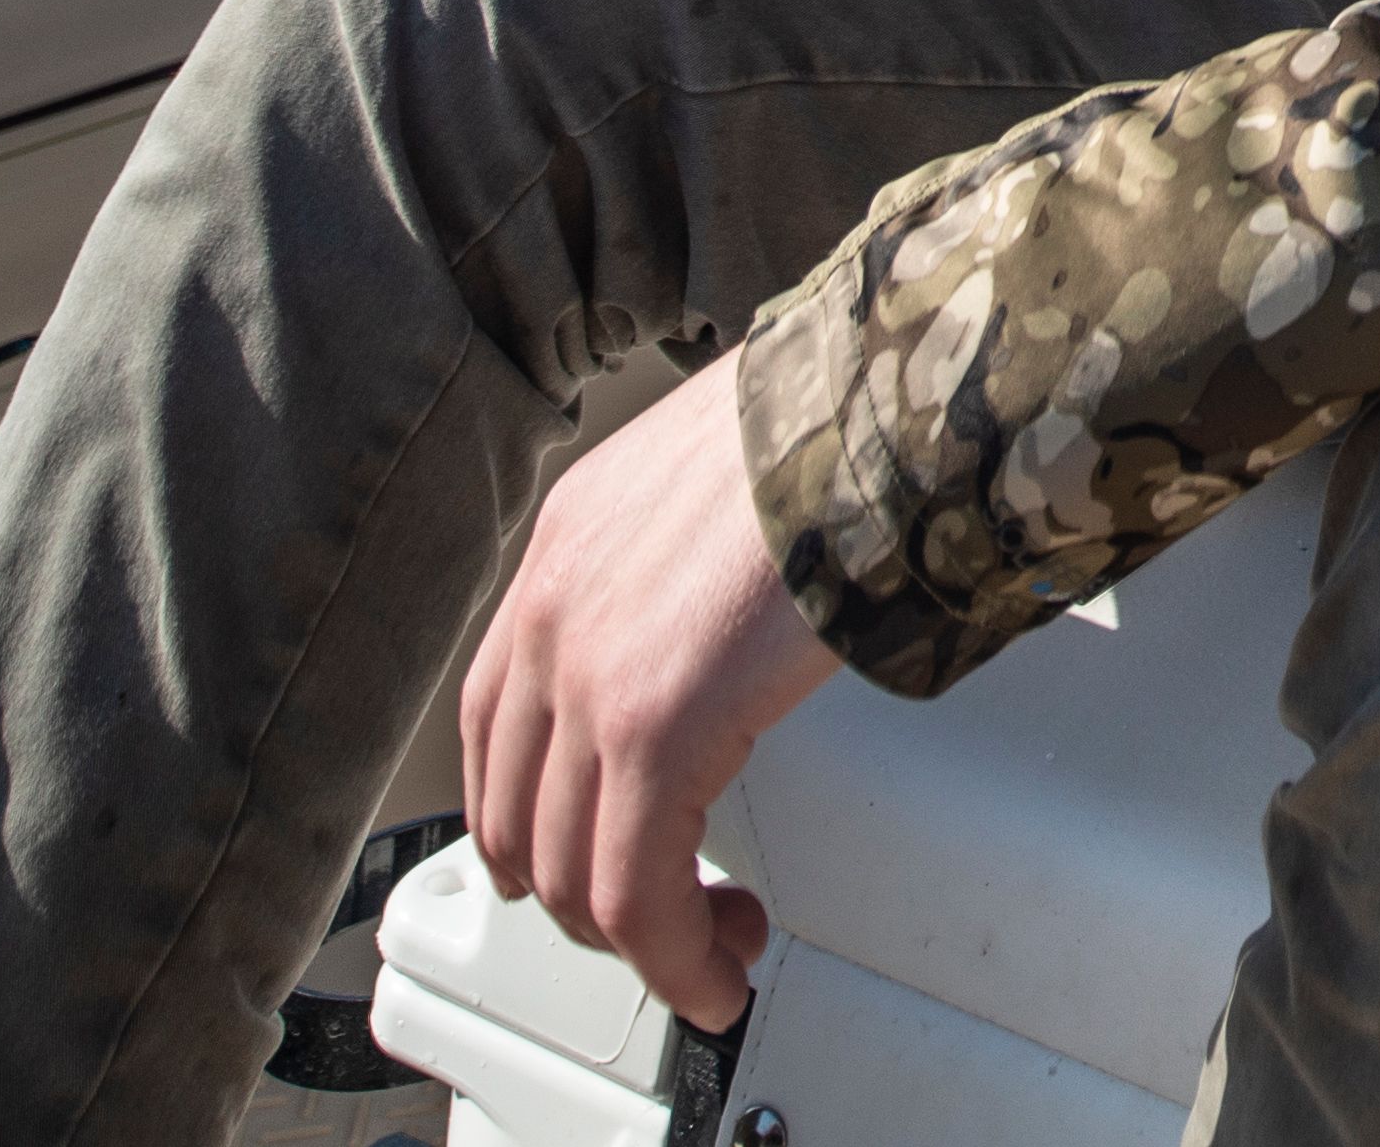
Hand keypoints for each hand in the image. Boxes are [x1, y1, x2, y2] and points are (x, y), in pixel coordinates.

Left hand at [456, 359, 837, 1033]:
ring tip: (712, 949)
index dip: (542, 822)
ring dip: (642, 940)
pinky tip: (713, 972)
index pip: (496, 731)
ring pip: (570, 870)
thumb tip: (733, 624)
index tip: (602, 859)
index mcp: (564, 549)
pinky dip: (672, 958)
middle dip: (591, 897)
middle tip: (671, 919)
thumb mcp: (717, 482)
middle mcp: (551, 615)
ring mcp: (590, 675)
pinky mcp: (653, 728)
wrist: (883, 406)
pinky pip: (634, 890)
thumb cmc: (840, 426)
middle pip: (520, 818)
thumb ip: (688, 561)